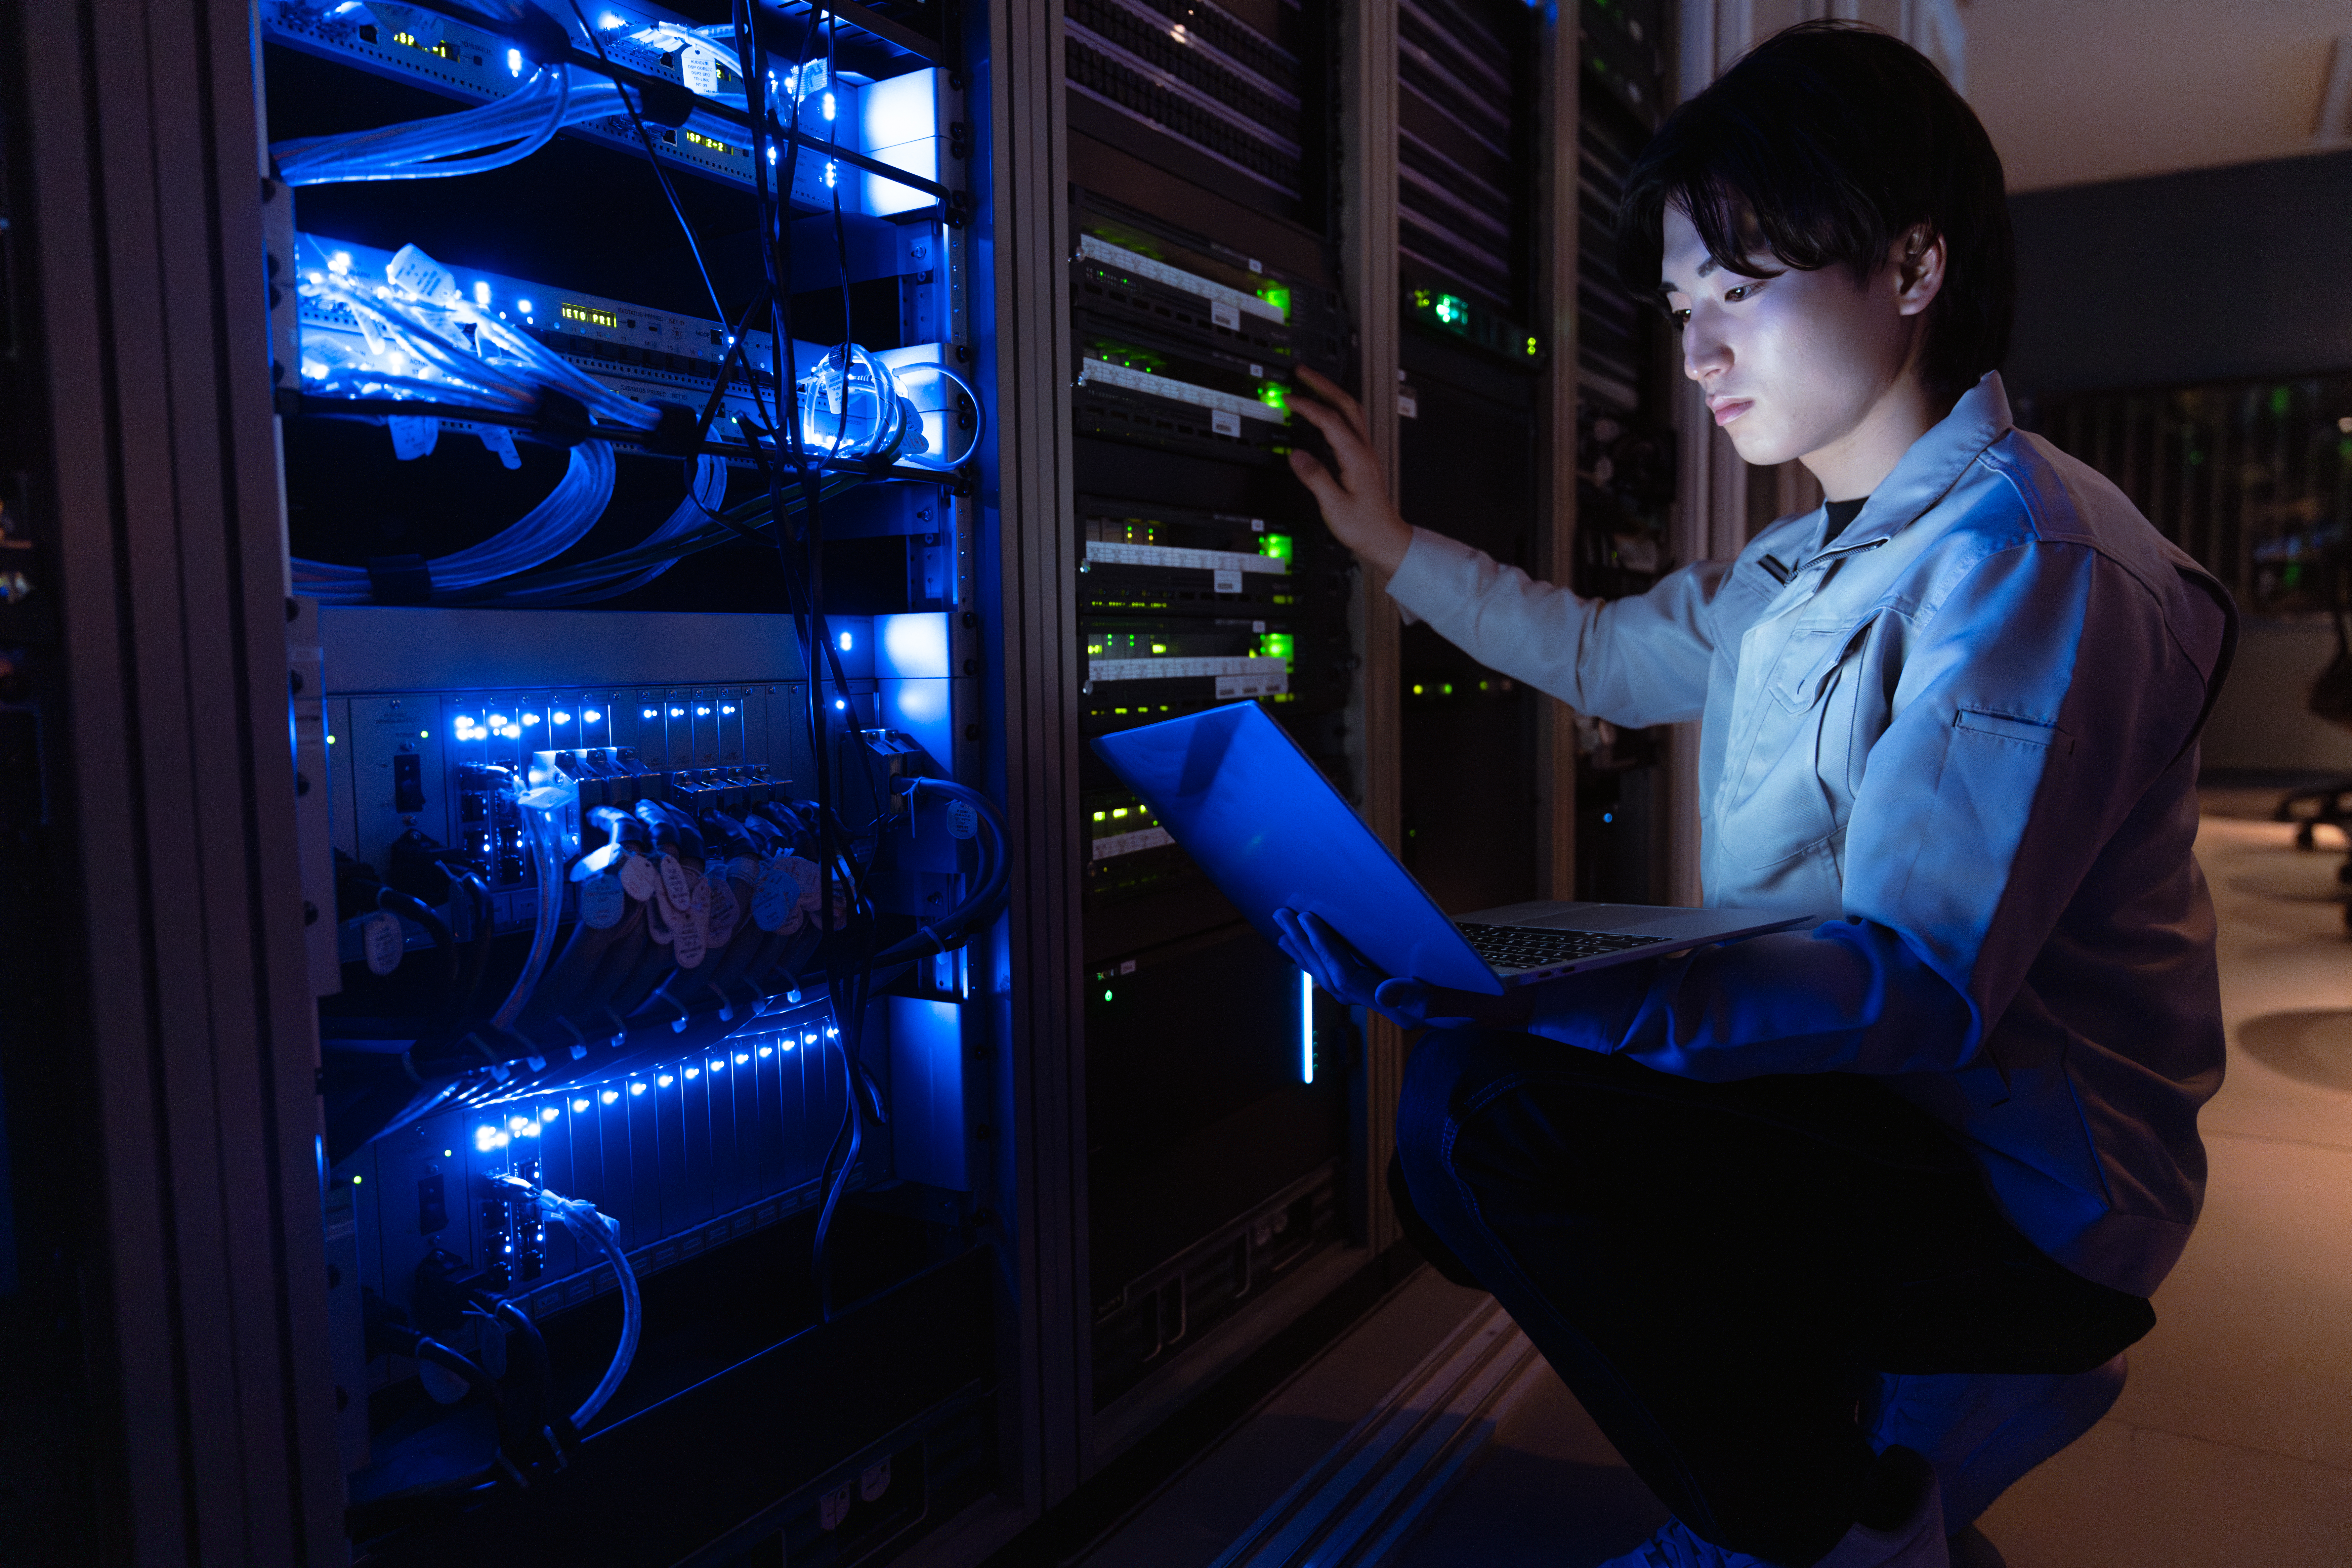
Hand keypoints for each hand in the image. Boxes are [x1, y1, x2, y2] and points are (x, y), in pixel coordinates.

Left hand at [1274, 908, 1531, 1032]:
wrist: (1525, 1010)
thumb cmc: (1501, 1004)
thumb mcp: (1469, 1002)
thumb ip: (1428, 999)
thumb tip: (1383, 992)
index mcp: (1402, 1009)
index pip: (1349, 978)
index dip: (1325, 948)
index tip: (1306, 917)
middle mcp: (1392, 1007)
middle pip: (1335, 978)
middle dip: (1306, 946)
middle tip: (1281, 914)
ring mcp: (1396, 1000)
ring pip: (1341, 977)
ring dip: (1313, 951)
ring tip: (1287, 928)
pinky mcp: (1404, 989)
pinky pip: (1356, 973)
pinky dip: (1334, 956)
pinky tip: (1324, 944)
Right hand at [1286, 366, 1414, 575]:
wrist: (1386, 539)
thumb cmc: (1365, 527)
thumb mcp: (1334, 506)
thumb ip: (1315, 478)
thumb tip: (1296, 455)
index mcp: (1355, 457)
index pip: (1330, 420)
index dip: (1308, 406)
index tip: (1289, 398)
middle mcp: (1364, 451)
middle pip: (1346, 405)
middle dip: (1324, 385)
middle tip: (1303, 372)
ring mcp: (1366, 453)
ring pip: (1352, 412)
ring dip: (1332, 394)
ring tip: (1313, 385)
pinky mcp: (1363, 460)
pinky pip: (1351, 424)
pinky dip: (1336, 411)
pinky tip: (1326, 415)